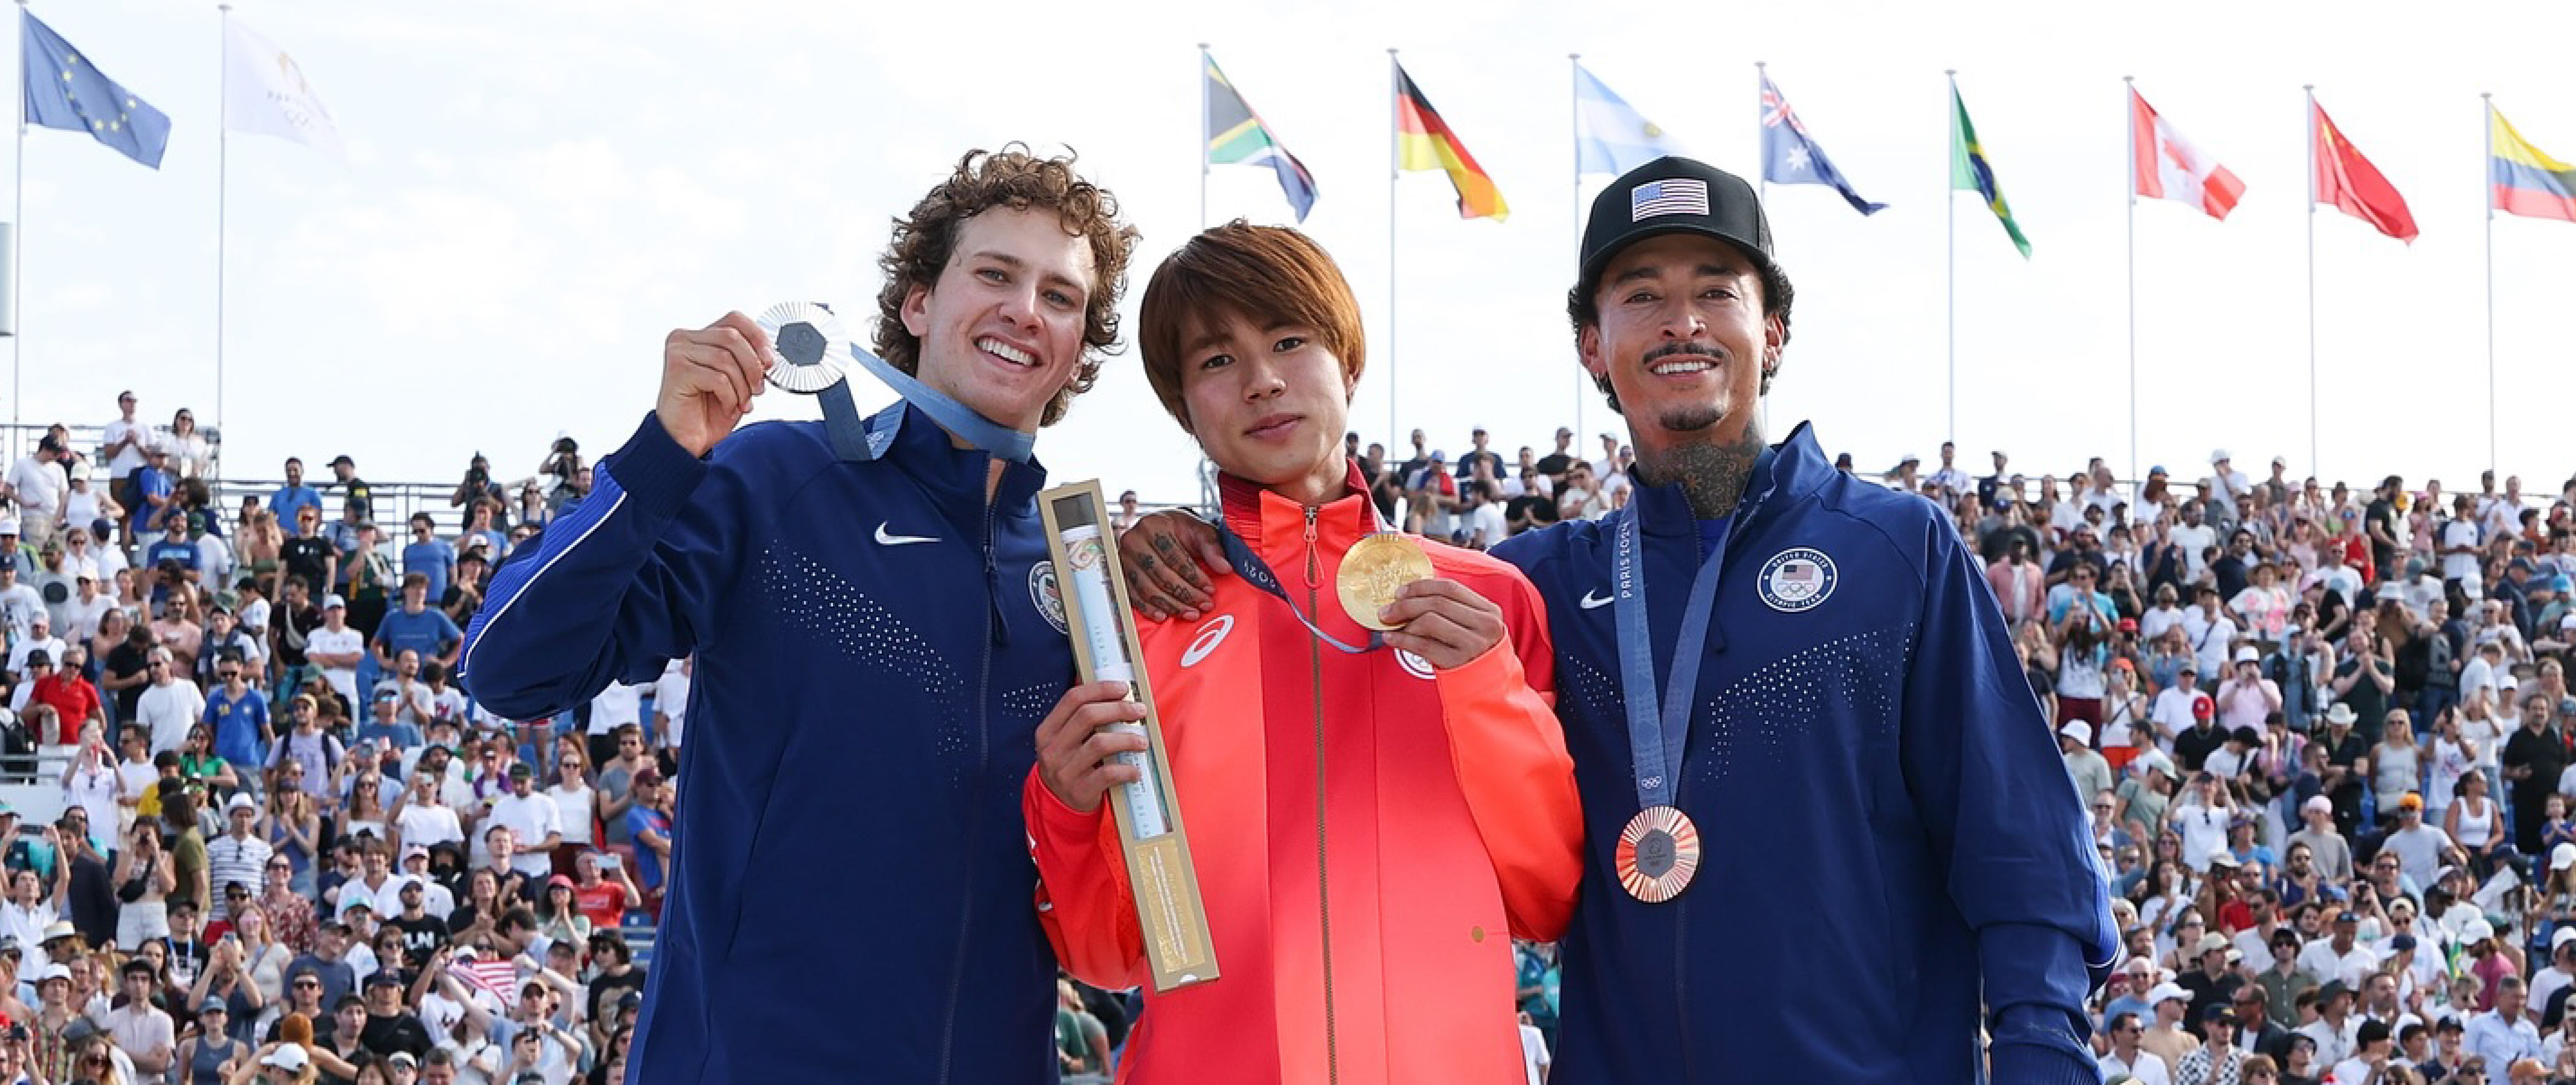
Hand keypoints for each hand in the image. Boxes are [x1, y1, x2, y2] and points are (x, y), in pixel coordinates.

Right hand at [658, 312, 773, 457]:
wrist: (685, 439)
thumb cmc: (708, 411)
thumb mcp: (736, 381)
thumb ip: (747, 361)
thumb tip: (769, 354)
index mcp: (699, 336)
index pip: (735, 319)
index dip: (758, 337)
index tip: (770, 360)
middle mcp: (684, 339)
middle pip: (732, 336)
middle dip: (753, 366)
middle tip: (758, 388)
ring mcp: (678, 353)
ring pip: (726, 358)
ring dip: (742, 386)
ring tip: (741, 403)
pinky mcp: (677, 371)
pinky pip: (717, 377)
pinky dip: (730, 396)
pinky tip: (727, 408)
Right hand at [1031, 681, 1149, 813]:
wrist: (1059, 804)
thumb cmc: (1070, 764)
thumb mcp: (1065, 741)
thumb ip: (1079, 719)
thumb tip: (1113, 692)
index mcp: (1047, 731)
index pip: (1073, 699)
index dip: (1100, 689)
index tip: (1123, 688)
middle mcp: (1052, 750)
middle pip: (1087, 716)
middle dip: (1118, 709)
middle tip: (1139, 711)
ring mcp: (1063, 771)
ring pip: (1100, 743)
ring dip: (1127, 739)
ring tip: (1142, 741)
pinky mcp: (1079, 790)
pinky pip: (1108, 774)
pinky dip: (1126, 770)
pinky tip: (1135, 770)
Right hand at [1117, 511, 1229, 621]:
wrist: (1159, 529)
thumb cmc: (1179, 530)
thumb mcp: (1199, 530)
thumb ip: (1212, 547)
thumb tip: (1225, 567)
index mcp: (1153, 525)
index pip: (1174, 556)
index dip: (1194, 575)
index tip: (1210, 589)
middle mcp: (1134, 541)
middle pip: (1161, 574)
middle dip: (1185, 593)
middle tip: (1203, 604)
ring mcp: (1124, 559)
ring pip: (1147, 588)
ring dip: (1171, 604)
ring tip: (1190, 613)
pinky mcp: (1121, 574)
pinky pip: (1133, 595)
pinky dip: (1148, 608)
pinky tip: (1164, 615)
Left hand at [1376, 578, 1507, 670]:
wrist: (1490, 690)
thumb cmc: (1475, 656)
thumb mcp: (1474, 629)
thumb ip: (1452, 611)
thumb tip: (1410, 597)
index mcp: (1489, 611)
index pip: (1450, 588)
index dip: (1421, 587)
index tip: (1400, 592)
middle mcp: (1485, 625)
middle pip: (1437, 603)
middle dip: (1406, 604)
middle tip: (1387, 610)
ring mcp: (1473, 644)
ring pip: (1429, 621)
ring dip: (1404, 621)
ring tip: (1390, 626)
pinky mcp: (1458, 662)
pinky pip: (1423, 646)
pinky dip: (1402, 640)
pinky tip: (1391, 639)